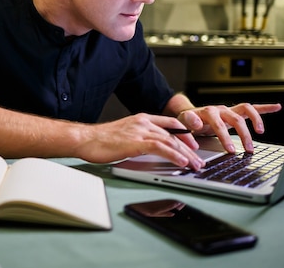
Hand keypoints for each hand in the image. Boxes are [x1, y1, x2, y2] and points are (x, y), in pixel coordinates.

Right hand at [77, 114, 204, 169]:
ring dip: (186, 155)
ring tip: (195, 165)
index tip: (192, 143)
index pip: (169, 123)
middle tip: (198, 160)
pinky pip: (161, 148)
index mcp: (141, 119)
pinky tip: (181, 163)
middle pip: (173, 135)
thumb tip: (147, 149)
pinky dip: (174, 155)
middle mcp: (143, 123)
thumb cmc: (99, 140)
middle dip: (189, 148)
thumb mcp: (123, 135)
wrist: (85, 139)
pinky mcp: (136, 142)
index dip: (184, 133)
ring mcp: (140, 131)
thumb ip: (137, 138)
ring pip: (171, 142)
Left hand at [178, 102, 281, 152]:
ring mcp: (229, 110)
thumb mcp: (182, 123)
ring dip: (255, 121)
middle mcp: (220, 109)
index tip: (230, 149)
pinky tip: (276, 107)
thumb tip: (197, 123)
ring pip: (246, 111)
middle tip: (247, 149)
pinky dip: (264, 107)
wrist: (189, 116)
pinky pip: (251, 108)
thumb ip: (188, 122)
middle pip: (235, 119)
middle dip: (243, 134)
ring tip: (260, 133)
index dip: (224, 136)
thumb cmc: (186, 122)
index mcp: (207, 112)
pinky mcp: (235, 112)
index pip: (218, 123)